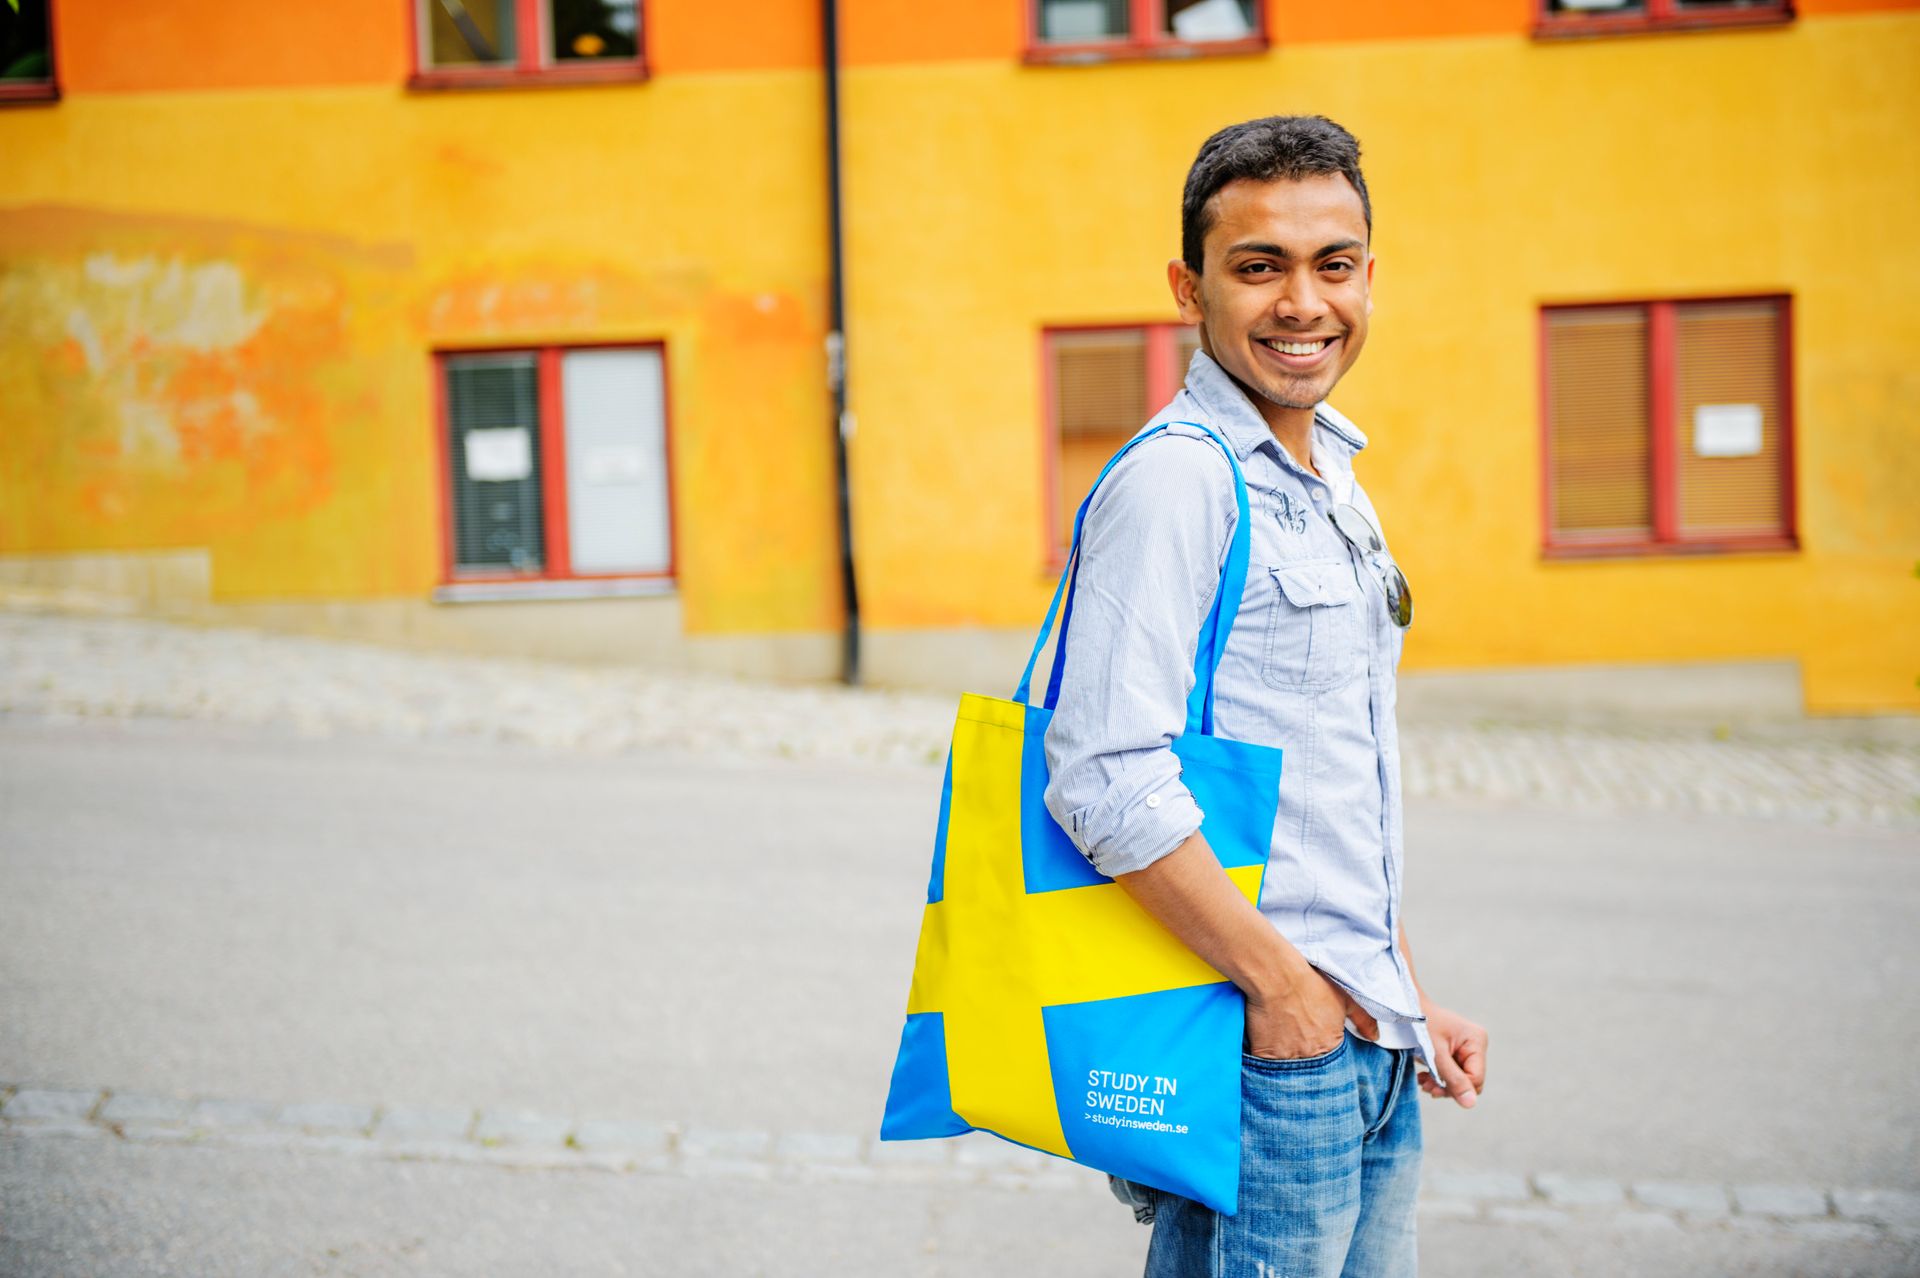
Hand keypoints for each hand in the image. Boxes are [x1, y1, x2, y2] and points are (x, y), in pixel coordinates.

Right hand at [1244, 968, 1377, 1059]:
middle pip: (1309, 1066)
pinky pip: (1267, 1066)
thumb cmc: (1310, 983)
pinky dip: (1267, 1058)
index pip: (1331, 1061)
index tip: (1314, 1039)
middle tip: (1297, 1040)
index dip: (1322, 1050)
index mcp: (1330, 1045)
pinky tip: (1267, 1043)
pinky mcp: (1265, 1055)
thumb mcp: (1344, 998)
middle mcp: (1311, 1056)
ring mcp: (1287, 1058)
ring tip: (1282, 1042)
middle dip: (1305, 1057)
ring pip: (1288, 1069)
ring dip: (1287, 1059)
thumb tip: (1375, 1037)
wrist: (1277, 976)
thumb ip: (1363, 1019)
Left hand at [1417, 1003, 1487, 1108]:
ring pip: (1460, 1079)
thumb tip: (1470, 1104)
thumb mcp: (1435, 1054)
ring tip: (1422, 1081)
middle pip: (1470, 1080)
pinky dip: (1439, 1077)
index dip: (1457, 1088)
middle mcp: (1476, 1044)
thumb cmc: (1419, 1025)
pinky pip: (1453, 1072)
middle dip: (1448, 1087)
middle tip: (1425, 1086)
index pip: (1476, 1078)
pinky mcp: (1456, 1051)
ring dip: (1441, 1083)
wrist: (1405, 1007)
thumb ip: (1453, 1079)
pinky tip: (1424, 1076)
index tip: (1433, 1090)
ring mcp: (1467, 1047)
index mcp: (1476, 1041)